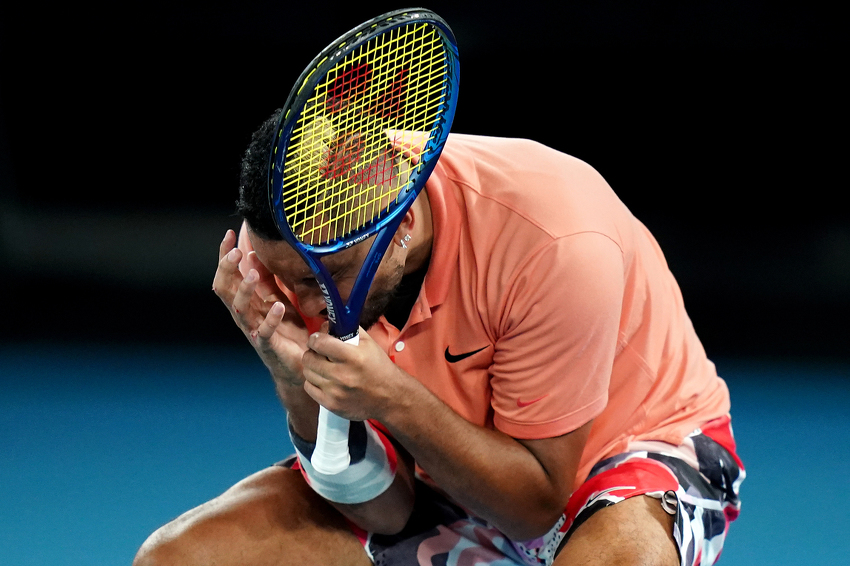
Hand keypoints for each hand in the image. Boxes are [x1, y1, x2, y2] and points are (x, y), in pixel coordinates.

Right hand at [213, 229, 308, 386]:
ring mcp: (253, 331)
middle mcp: (244, 315)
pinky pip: (264, 332)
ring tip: (252, 273)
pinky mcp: (267, 346)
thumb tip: (254, 255)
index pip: (228, 275)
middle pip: (225, 289)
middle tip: (236, 252)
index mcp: (246, 302)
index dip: (225, 256)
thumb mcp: (277, 300)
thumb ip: (266, 281)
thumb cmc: (286, 332)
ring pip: (240, 309)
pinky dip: (270, 319)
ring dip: (245, 290)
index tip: (228, 235)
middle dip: (228, 269)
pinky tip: (278, 306)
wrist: (298, 366)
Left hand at [301, 327, 407, 421]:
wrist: (389, 396)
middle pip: (309, 358)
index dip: (315, 338)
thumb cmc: (378, 367)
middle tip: (319, 353)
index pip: (319, 343)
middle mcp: (342, 375)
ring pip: (307, 373)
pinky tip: (324, 379)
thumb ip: (348, 330)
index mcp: (352, 357)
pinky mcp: (331, 404)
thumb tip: (327, 324)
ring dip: (313, 367)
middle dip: (312, 352)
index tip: (317, 339)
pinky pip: (309, 388)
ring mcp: (335, 392)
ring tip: (323, 366)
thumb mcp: (368, 343)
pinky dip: (314, 382)